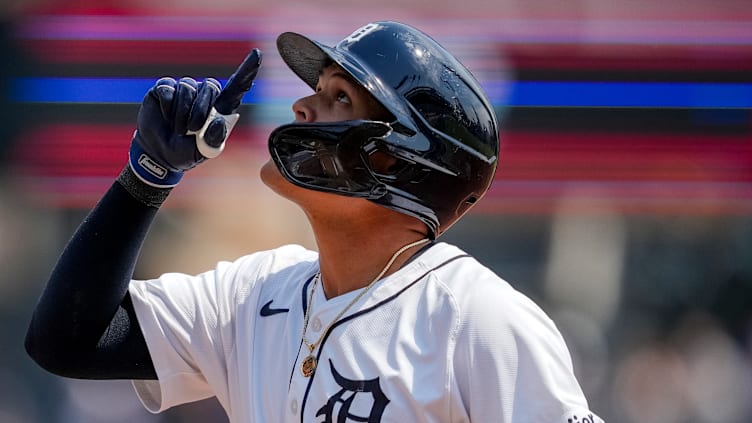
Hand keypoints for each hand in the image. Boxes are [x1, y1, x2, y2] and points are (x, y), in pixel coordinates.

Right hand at [129, 48, 261, 187]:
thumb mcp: (204, 151)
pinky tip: (165, 116)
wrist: (159, 155)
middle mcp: (204, 94)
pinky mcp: (165, 87)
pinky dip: (167, 107)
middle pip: (210, 87)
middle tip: (192, 130)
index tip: (257, 54)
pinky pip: (168, 88)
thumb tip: (218, 121)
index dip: (247, 70)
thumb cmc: (186, 152)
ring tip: (178, 128)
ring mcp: (184, 89)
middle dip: (200, 111)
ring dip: (181, 113)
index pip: (237, 86)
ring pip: (187, 88)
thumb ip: (214, 139)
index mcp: (220, 108)